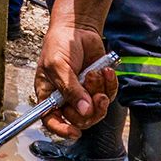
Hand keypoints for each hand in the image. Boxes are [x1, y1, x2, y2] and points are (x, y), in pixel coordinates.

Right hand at [34, 22, 115, 137]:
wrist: (77, 28)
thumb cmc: (59, 45)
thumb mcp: (58, 66)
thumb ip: (70, 90)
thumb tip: (84, 110)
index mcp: (49, 96)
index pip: (52, 120)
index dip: (61, 130)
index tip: (74, 132)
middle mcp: (66, 98)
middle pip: (79, 119)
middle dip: (90, 108)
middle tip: (94, 94)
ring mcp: (84, 94)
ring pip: (96, 109)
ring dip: (99, 92)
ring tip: (96, 74)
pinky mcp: (99, 87)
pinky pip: (109, 95)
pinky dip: (110, 84)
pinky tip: (106, 71)